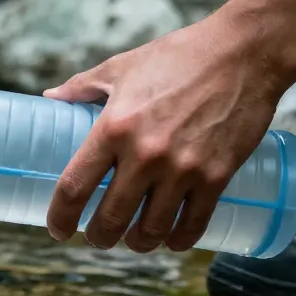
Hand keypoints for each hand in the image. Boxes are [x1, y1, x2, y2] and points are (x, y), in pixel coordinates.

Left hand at [42, 17, 285, 252]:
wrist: (244, 52)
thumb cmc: (178, 56)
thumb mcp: (121, 67)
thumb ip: (83, 86)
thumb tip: (50, 97)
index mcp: (113, 127)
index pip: (75, 186)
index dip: (61, 217)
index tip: (58, 229)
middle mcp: (145, 154)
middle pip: (111, 217)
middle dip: (99, 237)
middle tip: (98, 238)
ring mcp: (182, 169)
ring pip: (151, 229)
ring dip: (138, 243)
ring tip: (133, 241)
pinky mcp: (217, 176)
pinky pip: (193, 224)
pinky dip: (178, 240)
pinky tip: (170, 241)